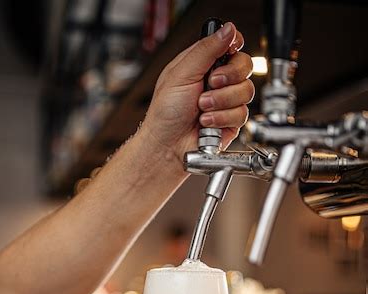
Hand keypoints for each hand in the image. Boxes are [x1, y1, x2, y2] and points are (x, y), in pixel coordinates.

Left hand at [143, 21, 253, 163]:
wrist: (167, 147)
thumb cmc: (165, 114)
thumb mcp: (181, 74)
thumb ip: (205, 50)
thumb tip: (226, 29)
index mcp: (203, 64)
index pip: (230, 44)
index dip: (234, 45)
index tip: (229, 51)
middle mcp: (217, 80)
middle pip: (244, 65)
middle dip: (228, 76)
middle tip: (210, 84)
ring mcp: (226, 101)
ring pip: (245, 91)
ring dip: (221, 101)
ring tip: (201, 109)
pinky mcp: (231, 121)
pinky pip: (241, 114)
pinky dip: (222, 118)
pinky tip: (206, 123)